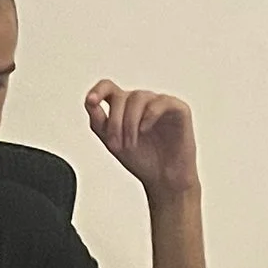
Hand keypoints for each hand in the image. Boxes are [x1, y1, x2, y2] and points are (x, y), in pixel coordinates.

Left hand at [85, 79, 199, 199]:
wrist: (164, 179)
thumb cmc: (142, 159)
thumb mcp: (112, 141)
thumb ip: (99, 121)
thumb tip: (90, 102)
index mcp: (124, 107)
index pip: (109, 88)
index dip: (98, 90)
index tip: (91, 101)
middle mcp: (141, 102)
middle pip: (121, 97)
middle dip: (115, 122)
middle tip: (116, 145)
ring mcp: (159, 103)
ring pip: (138, 98)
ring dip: (130, 122)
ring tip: (130, 143)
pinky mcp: (178, 109)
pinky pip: (161, 102)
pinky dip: (149, 115)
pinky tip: (144, 130)